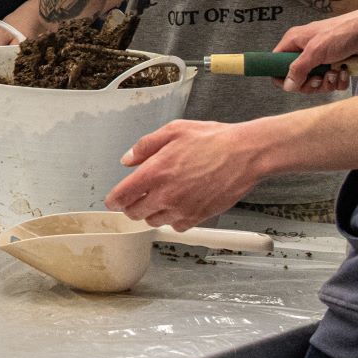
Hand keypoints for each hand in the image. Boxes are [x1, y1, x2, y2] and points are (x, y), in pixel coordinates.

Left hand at [105, 119, 264, 229]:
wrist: (245, 154)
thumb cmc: (213, 140)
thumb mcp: (173, 130)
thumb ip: (145, 146)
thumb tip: (128, 159)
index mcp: (156, 171)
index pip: (122, 195)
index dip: (113, 200)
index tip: (113, 201)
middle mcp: (166, 194)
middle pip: (135, 213)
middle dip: (131, 206)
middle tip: (136, 198)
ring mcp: (183, 208)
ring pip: (154, 221)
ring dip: (151, 213)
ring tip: (160, 198)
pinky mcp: (198, 217)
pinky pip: (177, 226)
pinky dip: (174, 219)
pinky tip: (179, 204)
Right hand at [274, 8, 357, 93]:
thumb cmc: (341, 33)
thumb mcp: (315, 51)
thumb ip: (298, 69)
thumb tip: (287, 86)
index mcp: (294, 42)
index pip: (276, 63)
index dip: (282, 76)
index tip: (294, 83)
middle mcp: (305, 51)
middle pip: (297, 78)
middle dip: (310, 82)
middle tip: (320, 78)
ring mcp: (320, 59)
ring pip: (314, 82)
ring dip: (326, 82)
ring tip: (336, 72)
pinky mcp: (335, 66)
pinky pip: (330, 82)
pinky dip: (338, 80)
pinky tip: (344, 72)